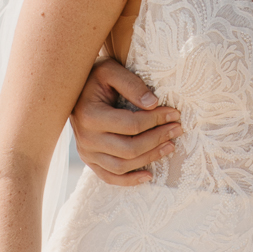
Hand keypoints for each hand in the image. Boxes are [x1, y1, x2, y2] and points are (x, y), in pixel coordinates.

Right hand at [70, 56, 180, 185]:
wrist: (75, 89)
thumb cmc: (96, 77)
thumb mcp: (111, 70)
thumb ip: (132, 84)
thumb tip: (153, 104)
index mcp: (90, 116)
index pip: (131, 125)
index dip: (156, 120)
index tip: (174, 113)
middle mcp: (85, 138)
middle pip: (129, 148)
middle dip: (158, 139)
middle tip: (177, 129)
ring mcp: (86, 152)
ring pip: (122, 166)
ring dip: (150, 158)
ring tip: (170, 146)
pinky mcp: (90, 160)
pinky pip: (110, 177)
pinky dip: (129, 180)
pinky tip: (149, 175)